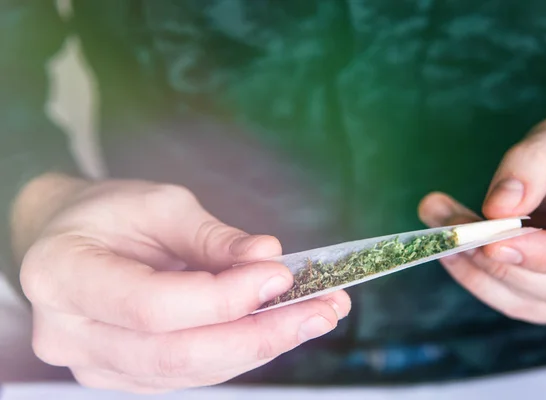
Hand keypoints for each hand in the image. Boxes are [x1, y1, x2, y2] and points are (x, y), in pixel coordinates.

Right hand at [13, 174, 349, 392]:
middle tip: (321, 310)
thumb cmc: (110, 212)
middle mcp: (70, 335)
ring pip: (191, 370)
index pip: (152, 306)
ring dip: (262, 346)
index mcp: (62, 276)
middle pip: (176, 353)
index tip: (280, 274)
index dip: (223, 297)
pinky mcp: (127, 375)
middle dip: (259, 335)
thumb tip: (267, 257)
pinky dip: (241, 351)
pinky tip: (280, 327)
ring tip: (316, 316)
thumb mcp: (158, 205)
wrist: (71, 240)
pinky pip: (192, 373)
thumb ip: (211, 237)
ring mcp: (97, 365)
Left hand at [419, 117, 545, 325]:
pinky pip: (515, 302)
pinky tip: (450, 250)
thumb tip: (498, 206)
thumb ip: (534, 165)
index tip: (491, 242)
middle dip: (492, 258)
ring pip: (528, 301)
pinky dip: (478, 279)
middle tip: (443, 221)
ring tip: (437, 229)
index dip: (543, 255)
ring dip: (475, 269)